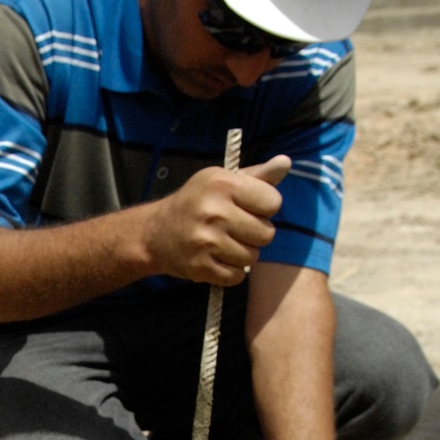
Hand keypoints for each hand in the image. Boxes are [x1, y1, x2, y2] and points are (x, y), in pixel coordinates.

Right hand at [141, 155, 290, 285]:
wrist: (153, 233)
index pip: (273, 202)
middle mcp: (213, 211)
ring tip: (225, 244)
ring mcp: (205, 241)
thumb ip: (257, 176)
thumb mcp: (221, 181)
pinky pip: (236, 276)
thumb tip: (286, 162)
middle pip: (266, 234)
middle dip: (255, 234)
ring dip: (243, 254)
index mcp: (222, 184)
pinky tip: (217, 259)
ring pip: (252, 257)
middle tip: (235, 229)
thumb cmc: (195, 202)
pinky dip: (231, 272)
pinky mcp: (199, 267)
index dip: (265, 207)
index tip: (248, 208)